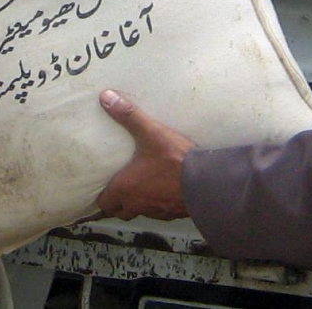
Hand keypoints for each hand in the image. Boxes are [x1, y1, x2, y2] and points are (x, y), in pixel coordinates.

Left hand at [96, 90, 193, 220]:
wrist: (207, 182)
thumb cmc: (175, 160)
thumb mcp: (151, 133)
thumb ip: (129, 116)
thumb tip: (106, 97)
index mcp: (126, 188)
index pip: (105, 203)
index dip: (103, 197)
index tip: (104, 188)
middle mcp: (138, 204)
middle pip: (120, 212)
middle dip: (118, 203)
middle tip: (120, 189)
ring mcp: (157, 212)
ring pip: (140, 212)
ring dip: (138, 204)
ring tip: (142, 188)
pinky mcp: (174, 214)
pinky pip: (160, 213)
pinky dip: (159, 205)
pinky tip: (165, 191)